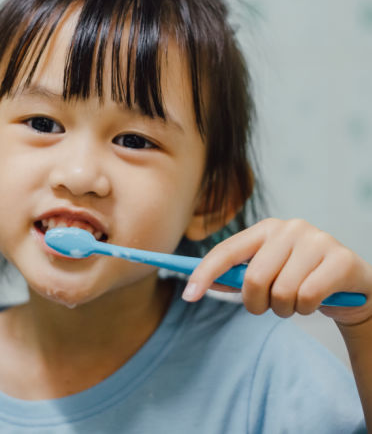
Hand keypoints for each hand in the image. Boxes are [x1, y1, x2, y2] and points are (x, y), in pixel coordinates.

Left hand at [182, 218, 371, 325]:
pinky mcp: (340, 259)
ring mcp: (316, 240)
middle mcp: (289, 228)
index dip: (204, 273)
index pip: (226, 251)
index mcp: (265, 229)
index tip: (188, 294)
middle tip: (269, 305)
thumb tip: (197, 286)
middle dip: (257, 303)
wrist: (350, 283)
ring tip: (296, 301)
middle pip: (253, 278)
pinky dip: (306, 309)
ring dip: (284, 309)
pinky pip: (307, 298)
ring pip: (281, 292)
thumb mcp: (266, 274)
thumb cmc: (300, 278)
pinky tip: (316, 301)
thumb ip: (235, 278)